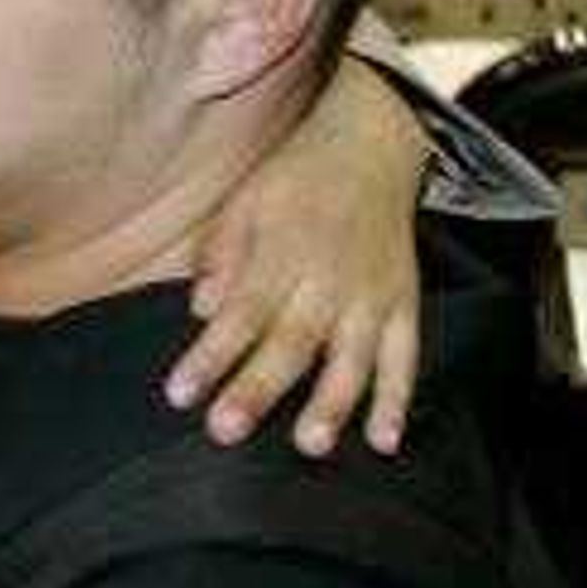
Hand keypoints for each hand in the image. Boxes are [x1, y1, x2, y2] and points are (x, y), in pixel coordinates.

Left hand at [166, 54, 427, 455]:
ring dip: (333, 403)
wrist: (374, 143)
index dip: (210, 355)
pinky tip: (385, 440)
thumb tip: (200, 312)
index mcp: (282, 252)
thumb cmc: (298, 178)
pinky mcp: (405, 303)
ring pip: (353, 357)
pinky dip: (399, 399)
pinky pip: (406, 357)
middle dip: (258, 388)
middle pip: (291, 341)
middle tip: (226, 430)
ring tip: (310, 443)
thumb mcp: (246, 199)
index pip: (240, 313)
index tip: (180, 394)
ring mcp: (371, 294)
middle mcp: (328, 278)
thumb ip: (222, 254)